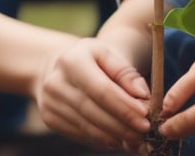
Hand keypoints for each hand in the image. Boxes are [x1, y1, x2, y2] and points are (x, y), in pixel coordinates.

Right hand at [36, 38, 150, 149]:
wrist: (60, 67)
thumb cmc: (93, 60)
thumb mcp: (110, 55)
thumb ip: (126, 73)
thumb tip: (141, 95)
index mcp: (72, 61)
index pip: (101, 90)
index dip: (124, 106)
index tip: (144, 115)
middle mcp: (55, 82)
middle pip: (93, 111)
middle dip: (122, 124)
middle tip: (144, 131)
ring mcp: (49, 102)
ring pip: (87, 127)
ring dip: (114, 136)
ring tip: (134, 137)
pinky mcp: (49, 118)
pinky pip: (79, 134)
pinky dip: (101, 139)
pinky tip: (117, 139)